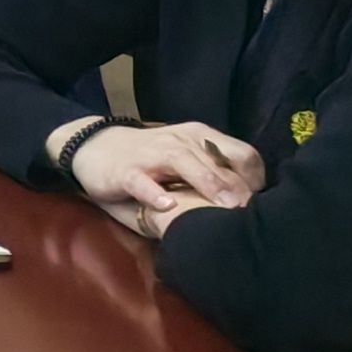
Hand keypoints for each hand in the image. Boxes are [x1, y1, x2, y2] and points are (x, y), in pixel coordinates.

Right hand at [59, 119, 266, 236]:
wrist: (93, 148)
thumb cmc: (150, 161)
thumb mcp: (185, 160)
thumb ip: (213, 174)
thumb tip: (249, 204)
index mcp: (200, 138)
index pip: (242, 154)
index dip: (255, 180)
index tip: (258, 204)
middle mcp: (180, 141)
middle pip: (217, 160)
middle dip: (237, 186)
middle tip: (249, 213)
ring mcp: (152, 154)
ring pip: (184, 162)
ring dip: (207, 183)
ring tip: (223, 205)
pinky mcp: (125, 171)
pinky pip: (142, 181)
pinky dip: (154, 193)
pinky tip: (167, 206)